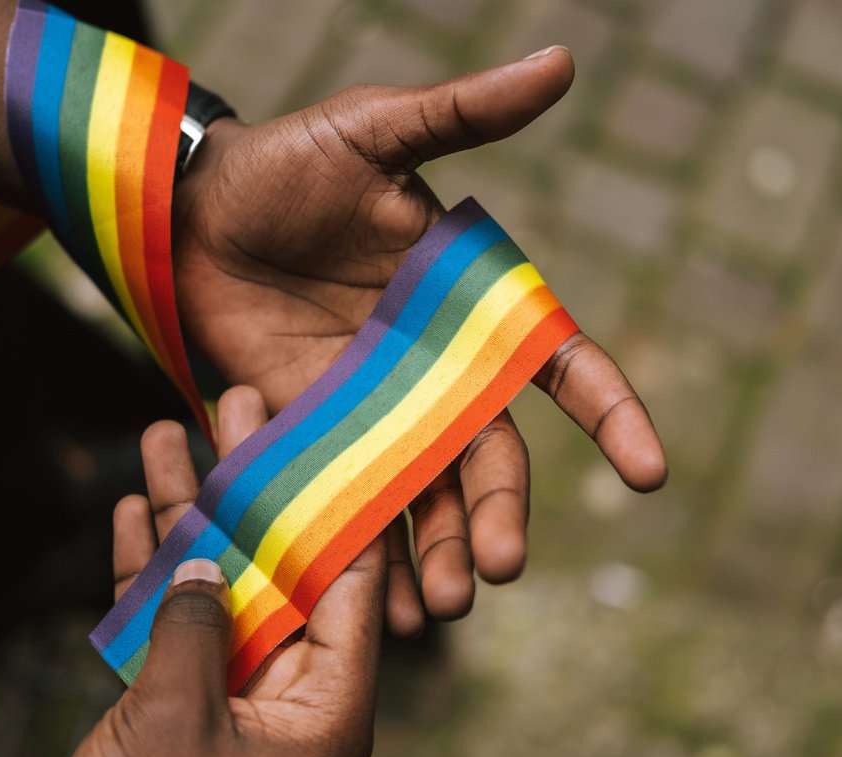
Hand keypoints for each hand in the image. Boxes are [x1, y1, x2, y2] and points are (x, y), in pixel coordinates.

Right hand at [49, 386, 390, 756]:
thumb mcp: (181, 723)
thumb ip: (196, 632)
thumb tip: (204, 567)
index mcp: (328, 702)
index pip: (352, 580)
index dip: (338, 501)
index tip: (331, 431)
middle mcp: (292, 688)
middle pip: (279, 564)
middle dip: (253, 484)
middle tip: (239, 401)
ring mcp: (234, 691)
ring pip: (217, 581)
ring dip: (191, 511)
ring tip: (169, 428)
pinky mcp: (181, 701)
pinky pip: (171, 621)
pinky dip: (152, 569)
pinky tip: (137, 506)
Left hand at [172, 47, 665, 635]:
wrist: (191, 212)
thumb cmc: (289, 163)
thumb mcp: (375, 132)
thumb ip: (461, 113)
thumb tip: (563, 60)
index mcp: (472, 310)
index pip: (562, 365)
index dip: (612, 415)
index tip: (650, 471)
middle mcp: (437, 376)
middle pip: (491, 459)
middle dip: (499, 515)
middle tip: (494, 570)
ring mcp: (377, 417)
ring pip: (425, 501)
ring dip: (436, 557)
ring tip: (435, 611)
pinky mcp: (314, 441)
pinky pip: (347, 508)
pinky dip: (360, 558)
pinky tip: (363, 605)